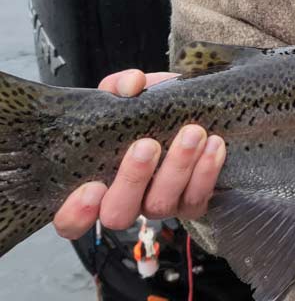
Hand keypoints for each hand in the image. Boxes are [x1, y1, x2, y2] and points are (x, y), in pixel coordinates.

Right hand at [52, 69, 226, 239]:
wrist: (192, 113)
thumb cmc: (149, 110)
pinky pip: (196, 199)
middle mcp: (125, 200)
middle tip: (147, 145)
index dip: (76, 214)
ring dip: (178, 167)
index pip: (71, 219)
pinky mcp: (191, 204)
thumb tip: (131, 84)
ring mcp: (158, 204)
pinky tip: (214, 145)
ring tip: (192, 133)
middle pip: (118, 213)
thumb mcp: (130, 94)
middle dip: (132, 179)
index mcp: (97, 180)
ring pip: (161, 204)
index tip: (91, 187)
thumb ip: (120, 86)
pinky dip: (206, 171)